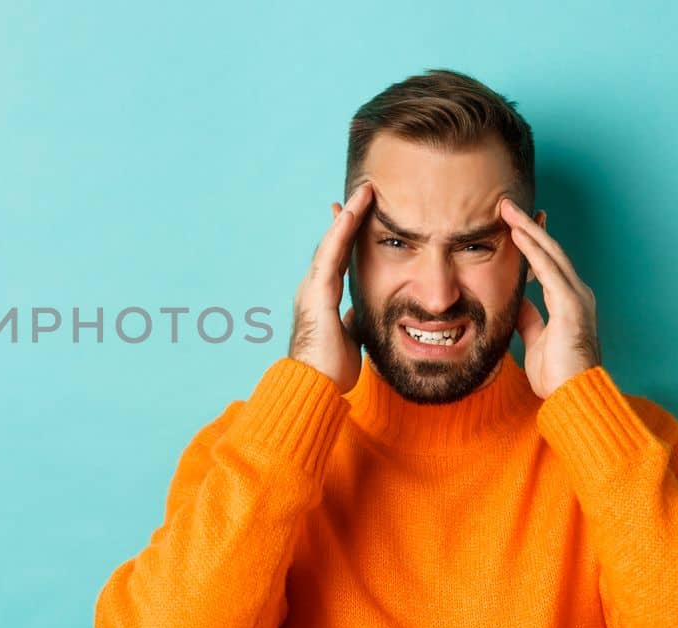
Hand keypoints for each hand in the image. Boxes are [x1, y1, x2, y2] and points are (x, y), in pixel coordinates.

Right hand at [288, 182, 371, 391]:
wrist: (315, 386)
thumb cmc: (329, 369)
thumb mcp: (348, 337)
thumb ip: (350, 320)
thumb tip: (356, 313)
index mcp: (322, 298)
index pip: (338, 259)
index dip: (347, 236)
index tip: (355, 214)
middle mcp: (314, 288)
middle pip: (334, 244)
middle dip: (347, 218)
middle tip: (362, 192)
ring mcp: (313, 288)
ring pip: (332, 242)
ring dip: (348, 216)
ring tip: (364, 193)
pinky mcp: (317, 292)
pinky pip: (331, 253)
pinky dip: (341, 231)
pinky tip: (351, 212)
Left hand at [501, 198, 601, 397]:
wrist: (573, 397)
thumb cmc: (557, 374)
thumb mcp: (535, 340)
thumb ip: (529, 319)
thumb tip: (516, 303)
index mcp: (567, 302)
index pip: (547, 263)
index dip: (532, 242)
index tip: (515, 224)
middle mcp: (575, 294)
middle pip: (550, 251)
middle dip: (529, 226)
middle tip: (507, 204)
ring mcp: (576, 298)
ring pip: (550, 253)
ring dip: (529, 228)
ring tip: (508, 209)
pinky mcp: (571, 306)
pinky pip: (549, 270)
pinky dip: (533, 249)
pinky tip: (518, 233)